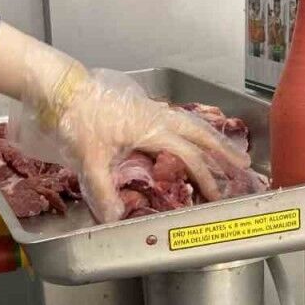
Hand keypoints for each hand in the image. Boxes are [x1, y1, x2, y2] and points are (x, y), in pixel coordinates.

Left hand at [47, 69, 252, 221]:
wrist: (60, 88)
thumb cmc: (75, 118)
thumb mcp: (87, 158)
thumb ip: (103, 190)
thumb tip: (116, 217)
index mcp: (151, 130)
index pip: (188, 156)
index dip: (204, 177)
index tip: (215, 196)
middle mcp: (157, 117)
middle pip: (199, 133)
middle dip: (223, 149)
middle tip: (244, 163)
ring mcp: (149, 110)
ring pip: (189, 122)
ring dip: (209, 136)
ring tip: (225, 148)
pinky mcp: (139, 108)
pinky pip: (175, 117)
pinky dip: (190, 128)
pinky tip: (188, 134)